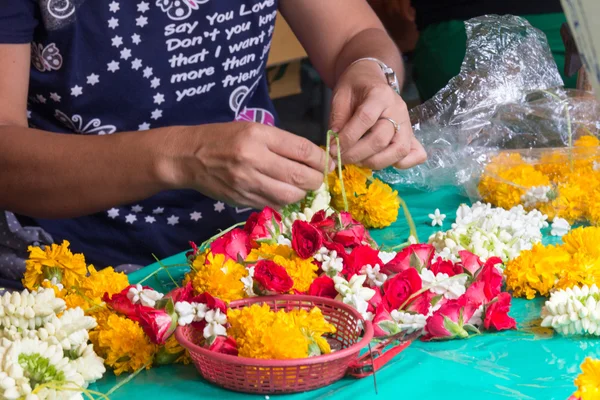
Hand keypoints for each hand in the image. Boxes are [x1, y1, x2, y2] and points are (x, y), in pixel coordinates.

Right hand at [161, 122, 331, 209]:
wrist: (188, 156)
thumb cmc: (223, 138)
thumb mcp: (253, 129)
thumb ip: (282, 143)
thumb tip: (314, 158)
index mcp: (258, 136)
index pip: (302, 150)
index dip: (321, 159)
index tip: (326, 163)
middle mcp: (253, 160)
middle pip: (300, 177)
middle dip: (316, 179)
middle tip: (317, 177)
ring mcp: (247, 183)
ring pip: (290, 196)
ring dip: (301, 193)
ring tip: (299, 185)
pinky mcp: (242, 200)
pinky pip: (274, 204)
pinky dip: (283, 200)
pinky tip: (281, 191)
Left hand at [329, 61, 425, 169]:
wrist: (370, 79)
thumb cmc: (355, 87)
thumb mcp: (340, 96)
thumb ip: (337, 119)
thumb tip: (335, 145)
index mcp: (380, 94)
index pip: (365, 119)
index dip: (348, 138)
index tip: (332, 149)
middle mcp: (398, 109)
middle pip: (381, 139)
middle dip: (357, 154)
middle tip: (340, 158)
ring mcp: (407, 123)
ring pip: (398, 151)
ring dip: (374, 162)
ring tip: (357, 162)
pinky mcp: (411, 135)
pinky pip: (415, 154)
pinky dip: (401, 164)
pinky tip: (381, 161)